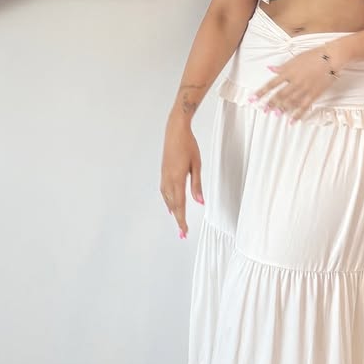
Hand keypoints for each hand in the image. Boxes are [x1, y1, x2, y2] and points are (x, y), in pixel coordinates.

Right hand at [160, 121, 203, 238]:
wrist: (175, 130)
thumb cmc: (188, 145)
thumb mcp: (196, 165)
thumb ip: (196, 185)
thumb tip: (200, 202)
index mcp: (177, 179)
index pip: (180, 205)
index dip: (182, 220)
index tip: (184, 232)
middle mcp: (168, 180)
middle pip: (172, 205)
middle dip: (178, 219)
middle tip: (182, 233)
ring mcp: (164, 176)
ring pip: (167, 199)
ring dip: (173, 211)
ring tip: (178, 221)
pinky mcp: (163, 172)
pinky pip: (164, 191)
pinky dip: (168, 201)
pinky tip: (171, 204)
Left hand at [248, 44, 346, 121]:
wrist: (331, 58)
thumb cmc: (314, 55)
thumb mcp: (296, 58)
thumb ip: (283, 66)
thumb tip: (270, 68)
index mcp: (288, 72)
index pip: (271, 84)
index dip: (261, 92)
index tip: (253, 98)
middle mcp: (294, 82)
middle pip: (279, 95)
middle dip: (271, 103)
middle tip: (264, 110)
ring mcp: (304, 89)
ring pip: (290, 102)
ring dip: (282, 109)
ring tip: (275, 115)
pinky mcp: (314, 94)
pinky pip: (304, 106)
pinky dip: (297, 114)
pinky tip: (292, 121)